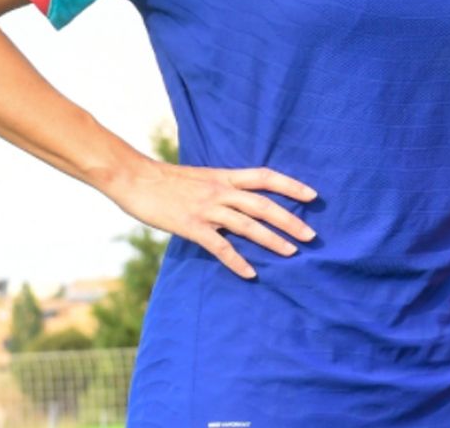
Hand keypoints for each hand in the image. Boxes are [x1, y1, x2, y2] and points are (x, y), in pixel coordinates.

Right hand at [106, 159, 317, 279]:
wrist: (134, 177)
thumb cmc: (167, 179)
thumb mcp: (202, 176)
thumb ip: (222, 186)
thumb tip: (240, 198)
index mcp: (225, 176)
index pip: (266, 177)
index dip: (291, 185)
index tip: (314, 196)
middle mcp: (221, 191)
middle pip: (264, 205)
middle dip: (290, 220)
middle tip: (311, 235)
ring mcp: (207, 209)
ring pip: (248, 225)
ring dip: (272, 240)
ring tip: (292, 252)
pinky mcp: (191, 226)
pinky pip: (219, 246)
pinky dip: (237, 260)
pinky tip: (251, 273)